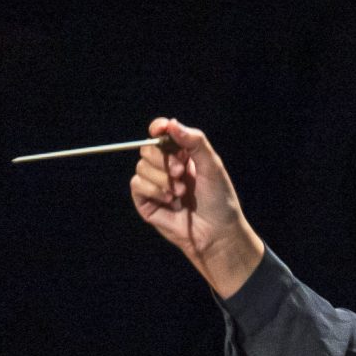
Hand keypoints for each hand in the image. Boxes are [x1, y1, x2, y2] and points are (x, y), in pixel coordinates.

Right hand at [131, 117, 266, 297]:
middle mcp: (166, 167)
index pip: (163, 134)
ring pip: (141, 166)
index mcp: (183, 155)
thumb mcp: (212, 165)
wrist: (217, 232)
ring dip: (162, 177)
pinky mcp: (146, 201)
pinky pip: (136, 184)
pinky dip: (153, 189)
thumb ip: (194, 142)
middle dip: (162, 157)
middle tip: (180, 170)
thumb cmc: (218, 199)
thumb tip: (171, 123)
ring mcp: (154, 184)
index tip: (160, 129)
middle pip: (148, 148)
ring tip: (181, 192)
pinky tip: (170, 200)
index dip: (158, 128)